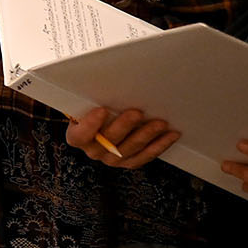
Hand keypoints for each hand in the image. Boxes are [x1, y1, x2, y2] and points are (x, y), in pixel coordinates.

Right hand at [65, 106, 179, 168]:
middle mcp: (93, 151)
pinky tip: (170, 135)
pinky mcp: (128, 162)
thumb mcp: (87, 105)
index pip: (80, 134)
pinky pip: (145, 157)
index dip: (90, 124)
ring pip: (130, 150)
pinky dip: (159, 146)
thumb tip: (109, 85)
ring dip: (147, 135)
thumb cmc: (93, 110)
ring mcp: (111, 159)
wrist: (101, 125)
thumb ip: (93, 100)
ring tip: (160, 123)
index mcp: (77, 137)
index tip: (102, 110)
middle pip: (109, 141)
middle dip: (125, 126)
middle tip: (137, 113)